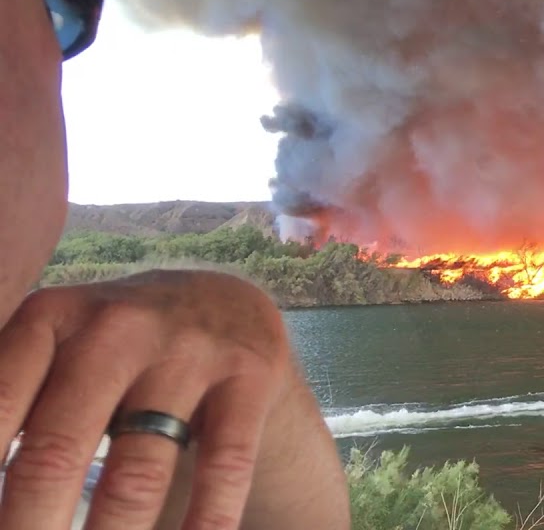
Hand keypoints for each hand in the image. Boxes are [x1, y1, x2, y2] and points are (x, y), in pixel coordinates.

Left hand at [0, 269, 334, 528]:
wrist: (227, 303)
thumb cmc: (113, 349)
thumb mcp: (54, 345)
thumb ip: (9, 398)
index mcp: (51, 317)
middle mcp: (118, 326)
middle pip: (56, 453)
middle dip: (30, 526)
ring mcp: (191, 349)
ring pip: (137, 473)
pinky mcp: (252, 375)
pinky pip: (224, 467)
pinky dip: (202, 522)